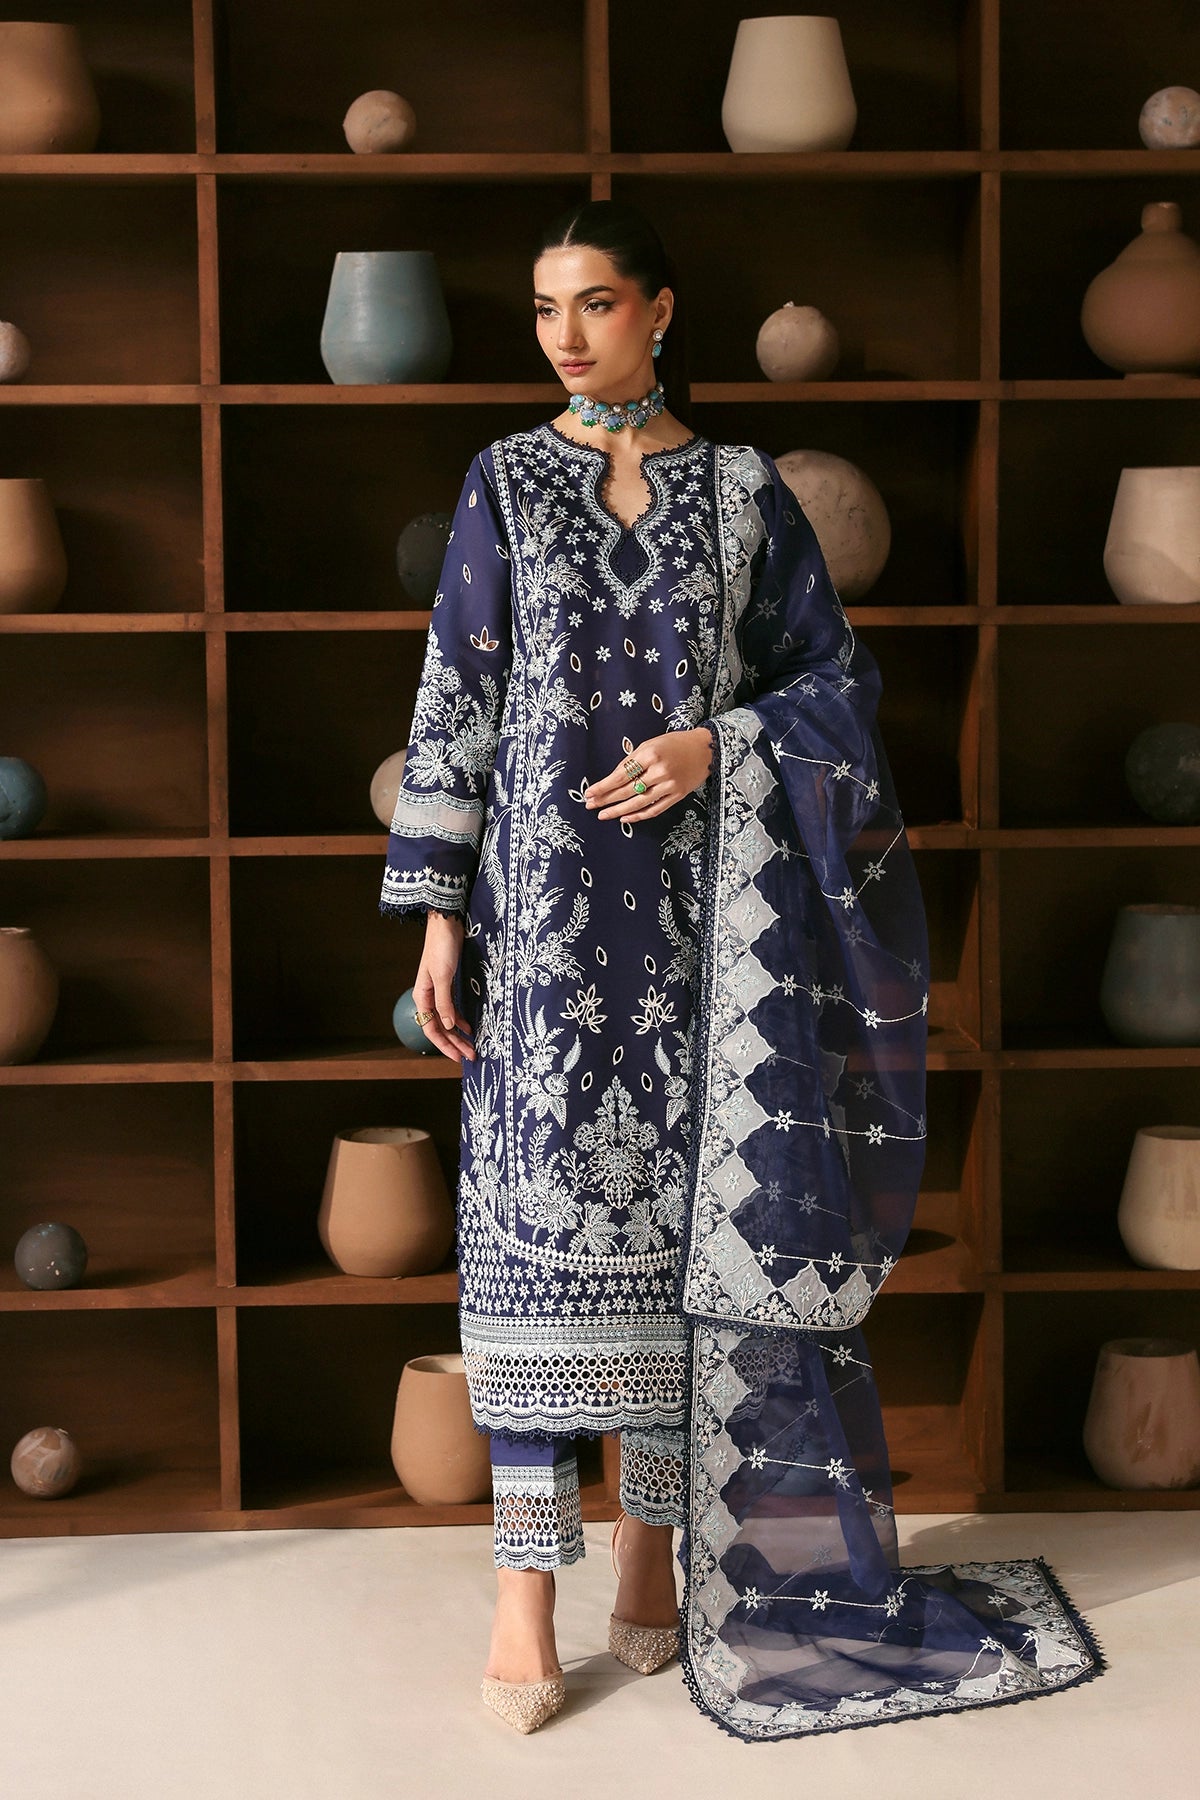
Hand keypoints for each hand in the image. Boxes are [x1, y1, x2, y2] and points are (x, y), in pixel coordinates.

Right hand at [413, 914, 475, 1061]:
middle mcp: (428, 997)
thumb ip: (444, 1002)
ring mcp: (438, 991)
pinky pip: (453, 1009)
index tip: (459, 1058)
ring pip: (447, 1020)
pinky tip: (469, 1027)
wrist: (446, 924)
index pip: (431, 1029)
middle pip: (440, 1028)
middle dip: (455, 1043)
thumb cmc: (442, 948)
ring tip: (472, 1046)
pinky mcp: (448, 984)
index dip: (445, 1045)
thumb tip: (449, 1025)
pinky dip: (461, 1020)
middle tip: (472, 1056)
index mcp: (423, 997)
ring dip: (459, 1034)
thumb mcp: (443, 976)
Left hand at [584, 728, 713, 821]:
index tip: (590, 793)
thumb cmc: (674, 744)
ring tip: (603, 815)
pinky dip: (639, 816)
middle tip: (590, 805)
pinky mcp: (678, 796)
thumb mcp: (650, 744)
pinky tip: (625, 818)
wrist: (705, 749)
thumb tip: (612, 778)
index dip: (603, 786)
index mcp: (650, 755)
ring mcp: (670, 785)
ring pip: (639, 803)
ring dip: (618, 811)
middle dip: (606, 799)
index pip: (621, 775)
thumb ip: (632, 760)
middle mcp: (659, 771)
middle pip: (627, 790)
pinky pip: (655, 809)